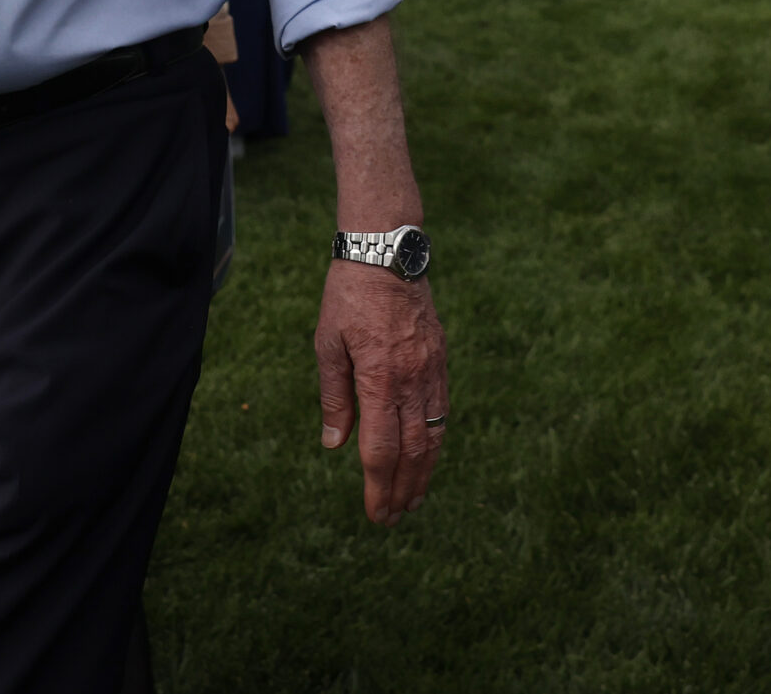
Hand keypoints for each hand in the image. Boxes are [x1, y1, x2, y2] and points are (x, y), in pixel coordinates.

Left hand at [316, 260, 447, 523]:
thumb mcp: (327, 344)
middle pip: (412, 452)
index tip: (377, 515)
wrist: (388, 253)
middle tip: (393, 518)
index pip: (381, 450)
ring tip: (413, 500)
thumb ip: (334, 396)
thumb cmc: (349, 297)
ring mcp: (432, 371)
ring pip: (434, 436)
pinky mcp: (441, 360)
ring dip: (424, 473)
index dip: (379, 488)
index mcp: (379, 379)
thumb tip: (335, 444)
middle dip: (402, 491)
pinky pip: (443, 411)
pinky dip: (436, 442)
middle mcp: (412, 381)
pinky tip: (428, 457)